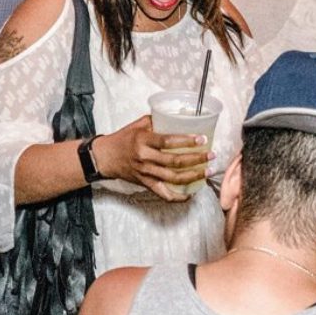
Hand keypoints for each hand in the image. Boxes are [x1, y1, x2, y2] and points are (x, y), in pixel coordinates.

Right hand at [96, 115, 210, 201]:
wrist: (105, 157)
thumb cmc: (122, 139)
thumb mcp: (136, 125)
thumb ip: (155, 121)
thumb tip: (175, 118)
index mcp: (142, 140)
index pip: (168, 141)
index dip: (186, 141)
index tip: (202, 139)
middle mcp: (145, 157)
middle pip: (175, 161)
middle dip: (196, 159)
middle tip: (210, 155)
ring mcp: (146, 173)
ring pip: (173, 177)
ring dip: (193, 175)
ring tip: (207, 171)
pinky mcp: (145, 183)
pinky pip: (164, 193)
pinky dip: (178, 196)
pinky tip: (190, 193)